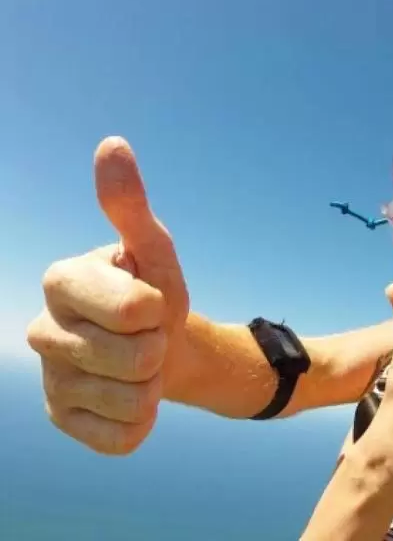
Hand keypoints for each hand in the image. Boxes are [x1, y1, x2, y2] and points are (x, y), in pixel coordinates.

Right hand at [25, 136, 190, 454]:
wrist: (160, 347)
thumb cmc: (153, 292)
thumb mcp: (154, 250)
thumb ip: (130, 205)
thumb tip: (112, 146)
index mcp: (59, 280)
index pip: (132, 309)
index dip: (156, 309)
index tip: (148, 301)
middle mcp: (40, 330)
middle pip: (135, 358)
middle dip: (158, 348)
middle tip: (147, 335)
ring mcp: (48, 379)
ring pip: (131, 400)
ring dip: (152, 385)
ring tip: (140, 365)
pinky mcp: (63, 420)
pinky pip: (121, 438)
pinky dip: (141, 422)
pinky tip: (131, 398)